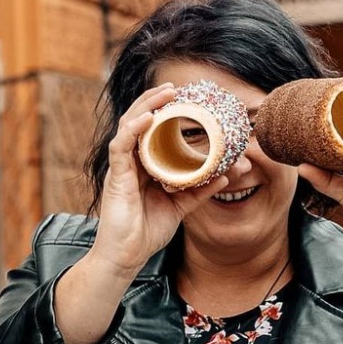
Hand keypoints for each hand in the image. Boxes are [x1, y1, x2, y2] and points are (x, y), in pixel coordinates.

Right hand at [56, 84, 251, 343]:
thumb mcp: (181, 206)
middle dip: (155, 100)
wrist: (128, 255)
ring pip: (129, 125)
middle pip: (139, 120)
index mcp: (144, 164)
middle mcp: (131, 160)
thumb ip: (200, 190)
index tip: (184, 97)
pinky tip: (148, 118)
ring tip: (165, 94)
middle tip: (176, 88)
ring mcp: (122, 166)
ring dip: (146, 106)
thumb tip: (226, 176)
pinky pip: (122, 145)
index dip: (164, 111)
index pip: (151, 129)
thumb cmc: (148, 231)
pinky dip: (134, 129)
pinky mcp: (116, 175)